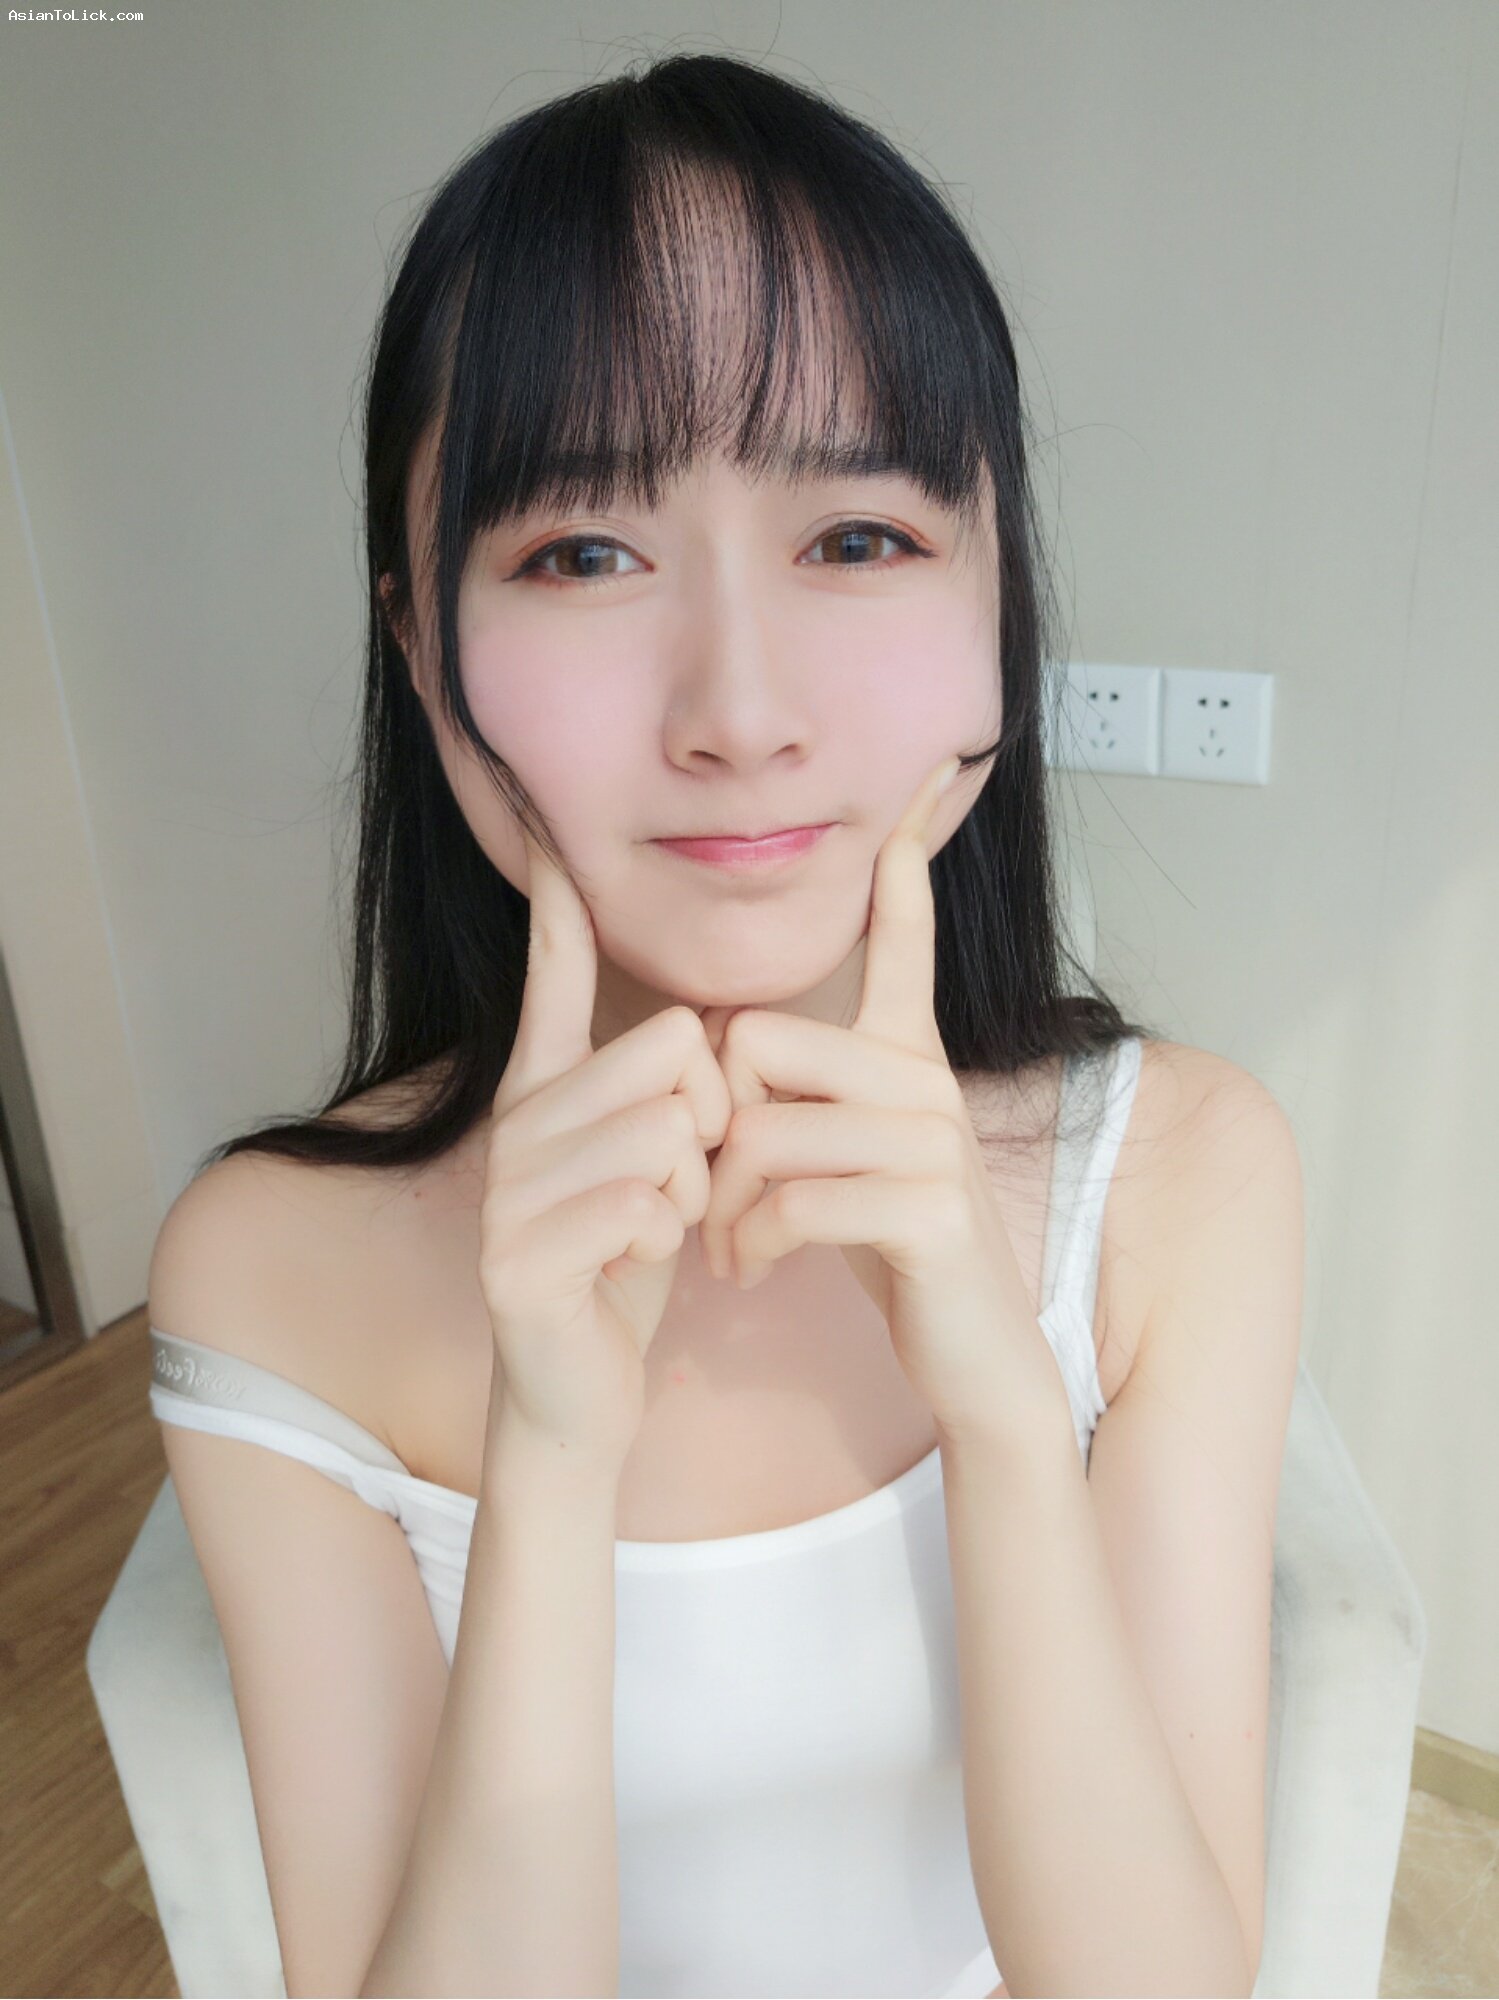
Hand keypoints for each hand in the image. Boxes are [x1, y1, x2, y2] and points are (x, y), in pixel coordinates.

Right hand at [478, 825, 731, 1466]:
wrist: (579, 1387)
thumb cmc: (621, 1260)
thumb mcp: (647, 1161)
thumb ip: (653, 1089)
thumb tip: (693, 1017)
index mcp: (546, 1090)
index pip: (552, 975)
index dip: (555, 905)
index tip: (546, 824)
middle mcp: (515, 1123)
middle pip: (670, 1051)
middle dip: (705, 1124)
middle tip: (675, 1181)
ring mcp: (506, 1189)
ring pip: (664, 1131)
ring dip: (687, 1190)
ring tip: (653, 1225)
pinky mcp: (516, 1256)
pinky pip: (642, 1206)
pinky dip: (663, 1240)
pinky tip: (631, 1265)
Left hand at [697, 756, 1068, 1449]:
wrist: (975, 1349)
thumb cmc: (893, 1244)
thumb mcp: (847, 1152)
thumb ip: (806, 1091)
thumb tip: (732, 1043)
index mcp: (905, 1054)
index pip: (904, 932)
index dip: (906, 858)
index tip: (929, 769)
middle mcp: (926, 1078)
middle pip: (758, 1042)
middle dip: (714, 1126)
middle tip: (715, 1197)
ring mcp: (933, 1138)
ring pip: (763, 1128)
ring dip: (723, 1206)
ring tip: (731, 1250)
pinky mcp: (927, 1206)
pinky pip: (790, 1198)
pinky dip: (750, 1245)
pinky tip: (754, 1272)